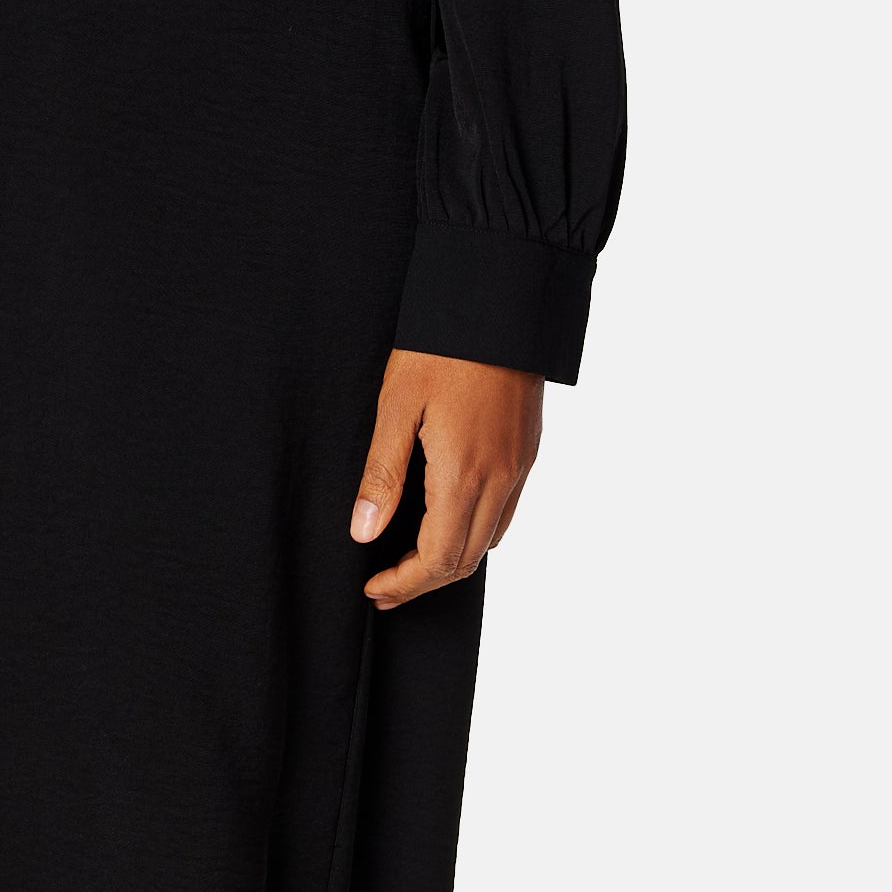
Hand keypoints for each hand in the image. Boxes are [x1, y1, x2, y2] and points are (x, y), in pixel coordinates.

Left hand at [350, 348, 541, 609]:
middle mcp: (499, 480)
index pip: (437, 559)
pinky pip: (506, 512)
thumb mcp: (397, 403)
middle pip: (465, 560)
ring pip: (490, 540)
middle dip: (424, 581)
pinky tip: (449, 519)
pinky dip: (477, 532)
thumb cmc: (442, 346)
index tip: (373, 589)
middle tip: (384, 584)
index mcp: (463, 474)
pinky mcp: (527, 451)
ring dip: (451, 560)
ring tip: (410, 560)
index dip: (404, 583)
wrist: (500, 303)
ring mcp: (519, 467)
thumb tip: (363, 533)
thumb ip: (383, 473)